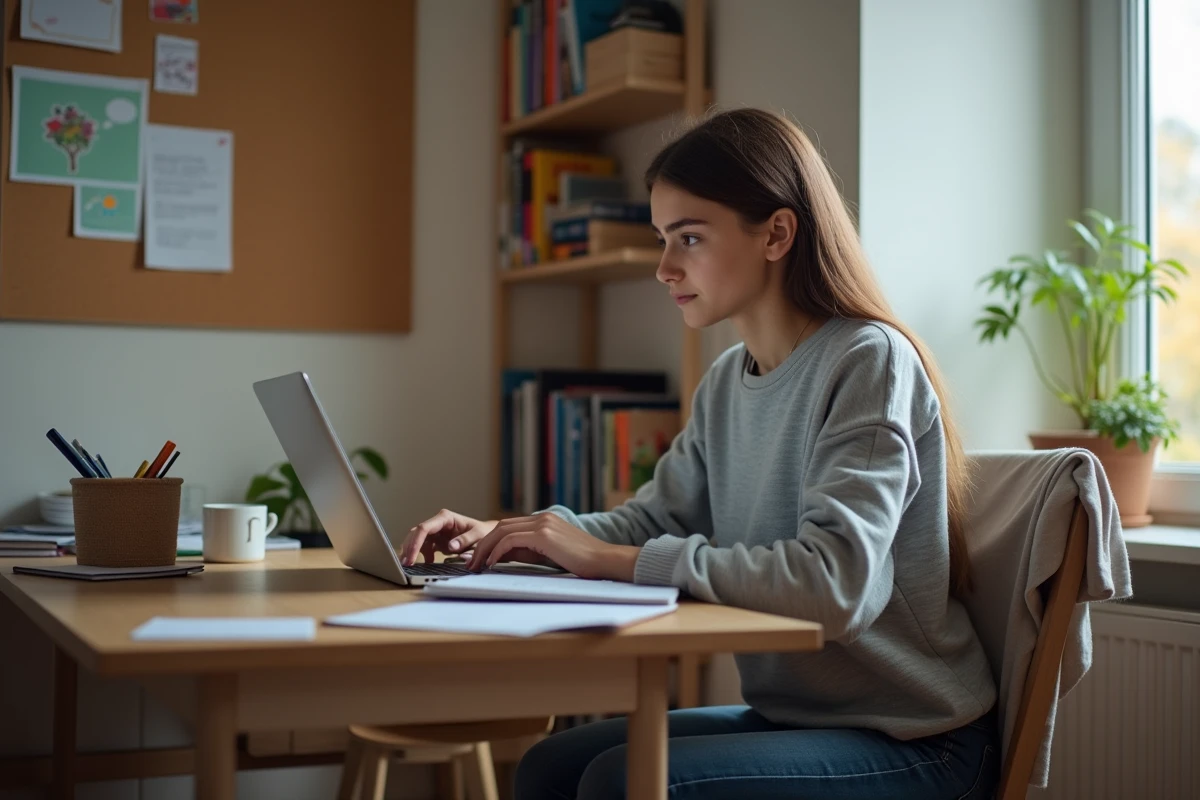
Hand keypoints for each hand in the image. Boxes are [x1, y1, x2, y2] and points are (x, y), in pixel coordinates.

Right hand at [400, 508, 495, 565]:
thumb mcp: (478, 536)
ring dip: (411, 551)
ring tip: (408, 565)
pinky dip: (420, 555)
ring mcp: (436, 531)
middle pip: (416, 533)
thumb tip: (450, 546)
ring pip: (416, 539)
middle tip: (406, 564)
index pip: (424, 528)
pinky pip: (423, 546)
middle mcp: (438, 522)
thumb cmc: (483, 533)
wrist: (486, 535)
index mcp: (446, 518)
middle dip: (409, 548)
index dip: (415, 543)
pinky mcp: (436, 539)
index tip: (411, 557)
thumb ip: (465, 540)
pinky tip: (425, 563)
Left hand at [469, 512, 639, 580]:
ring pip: (502, 531)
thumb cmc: (582, 562)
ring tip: (476, 566)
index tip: (479, 558)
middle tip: (470, 562)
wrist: (604, 560)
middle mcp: (542, 517)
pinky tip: (492, 564)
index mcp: (544, 520)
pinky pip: (510, 540)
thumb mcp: (550, 554)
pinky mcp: (543, 534)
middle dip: (481, 544)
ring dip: (485, 549)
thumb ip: (529, 551)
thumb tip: (503, 557)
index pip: (509, 526)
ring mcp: (542, 523)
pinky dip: (497, 552)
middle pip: (501, 526)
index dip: (490, 542)